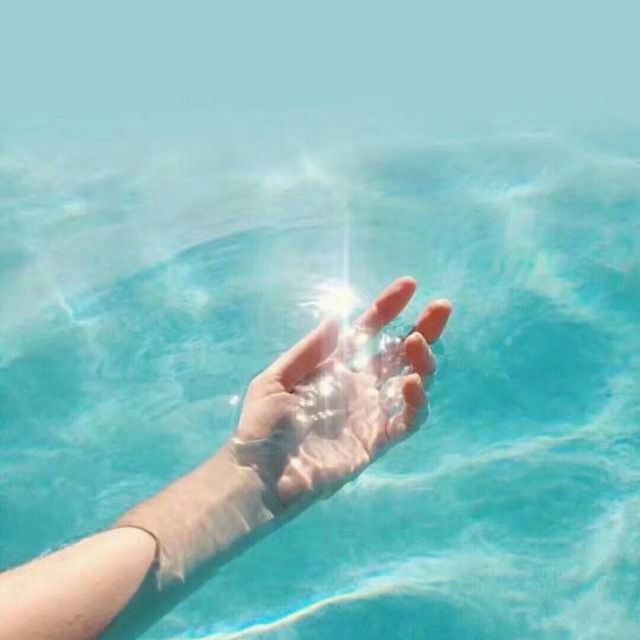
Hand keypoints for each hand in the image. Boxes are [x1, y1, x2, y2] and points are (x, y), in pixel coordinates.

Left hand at [233, 277, 451, 504]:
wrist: (258, 476)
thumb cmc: (260, 426)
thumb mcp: (276, 378)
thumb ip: (309, 350)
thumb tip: (338, 316)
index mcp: (336, 367)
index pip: (369, 331)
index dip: (388, 307)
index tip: (409, 285)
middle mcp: (359, 387)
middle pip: (401, 353)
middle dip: (424, 329)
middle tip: (441, 308)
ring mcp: (370, 414)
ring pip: (413, 381)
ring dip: (422, 360)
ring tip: (418, 344)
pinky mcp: (376, 442)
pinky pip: (408, 421)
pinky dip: (418, 403)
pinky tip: (413, 383)